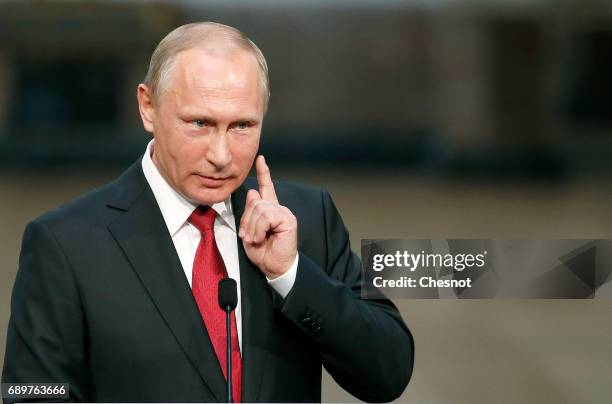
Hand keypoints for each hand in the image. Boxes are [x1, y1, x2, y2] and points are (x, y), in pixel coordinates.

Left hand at [238, 155, 297, 278]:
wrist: (274, 267)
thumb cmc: (262, 252)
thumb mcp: (249, 232)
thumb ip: (249, 213)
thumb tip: (252, 193)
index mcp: (269, 209)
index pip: (266, 187)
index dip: (264, 173)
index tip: (260, 159)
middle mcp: (277, 208)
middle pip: (255, 202)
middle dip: (246, 220)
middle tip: (248, 236)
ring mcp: (284, 213)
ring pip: (259, 209)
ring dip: (252, 227)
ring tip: (256, 240)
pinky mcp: (288, 219)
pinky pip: (267, 216)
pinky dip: (260, 229)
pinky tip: (262, 238)